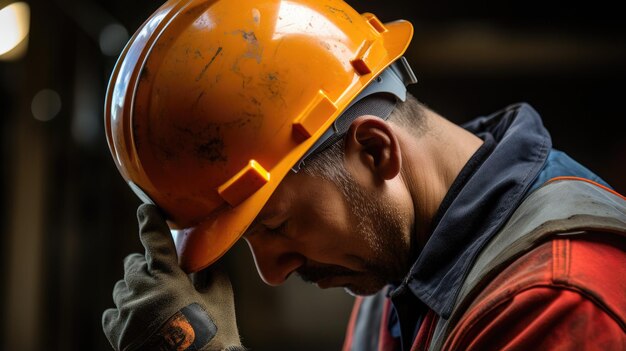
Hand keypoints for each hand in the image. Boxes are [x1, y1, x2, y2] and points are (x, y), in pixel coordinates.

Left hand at [102, 204, 243, 350]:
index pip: (154, 238)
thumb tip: (205, 262)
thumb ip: (211, 273)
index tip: (145, 209)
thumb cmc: (214, 335)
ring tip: (155, 306)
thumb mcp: (222, 298)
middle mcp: (142, 289)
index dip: (149, 219)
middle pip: (133, 263)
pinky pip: (113, 312)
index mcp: (168, 276)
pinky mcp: (117, 332)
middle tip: (164, 280)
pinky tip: (141, 321)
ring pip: (122, 288)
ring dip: (136, 290)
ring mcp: (127, 311)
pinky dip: (125, 312)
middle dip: (147, 266)